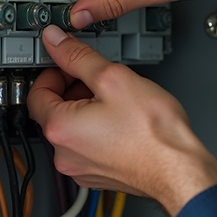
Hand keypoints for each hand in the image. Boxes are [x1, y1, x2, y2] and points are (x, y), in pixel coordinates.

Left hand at [28, 25, 216, 216]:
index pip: (36, 92)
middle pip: (54, 111)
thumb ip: (78, 56)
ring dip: (88, 109)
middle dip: (73, 89)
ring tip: (118, 101)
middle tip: (101, 79)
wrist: (180, 169)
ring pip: (73, 128)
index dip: (54, 71)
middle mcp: (64, 154)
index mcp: (60, 129)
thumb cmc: (153, 132)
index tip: (70, 62)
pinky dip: (99, 129)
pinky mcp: (99, 175)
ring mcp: (81, 169)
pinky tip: (123, 121)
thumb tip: (55, 40)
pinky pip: (88, 145)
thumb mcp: (113, 77)